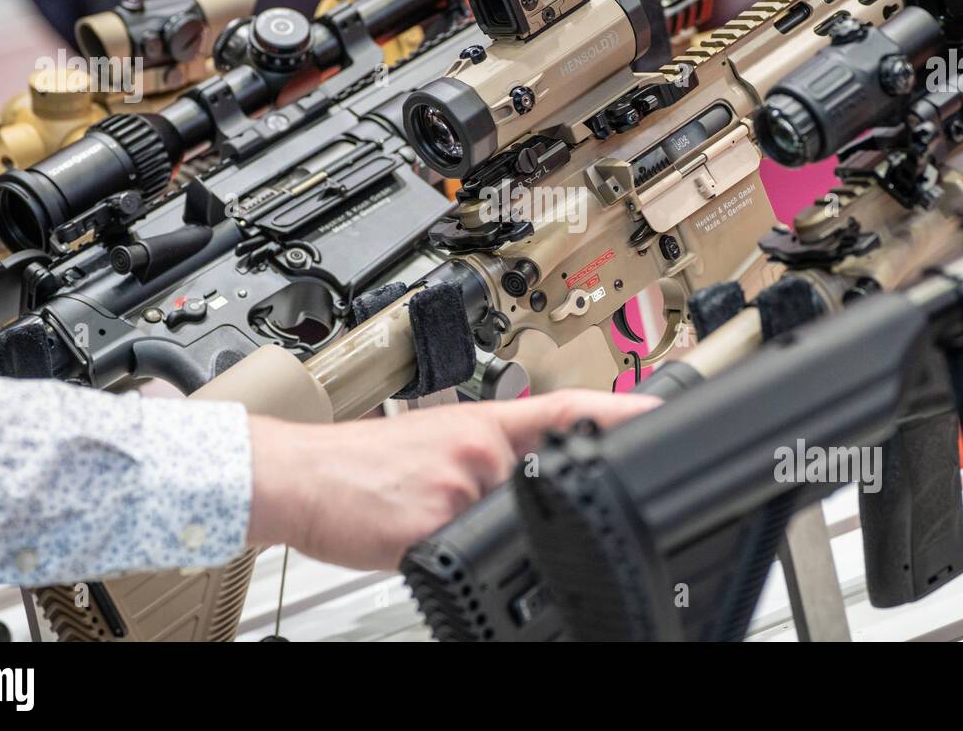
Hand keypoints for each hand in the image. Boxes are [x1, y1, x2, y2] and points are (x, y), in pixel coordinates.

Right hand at [246, 390, 658, 569]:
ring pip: (500, 522)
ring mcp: (460, 487)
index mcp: (483, 423)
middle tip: (463, 493)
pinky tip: (410, 531)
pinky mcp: (434, 528)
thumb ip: (486, 454)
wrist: (300, 476)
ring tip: (422, 509)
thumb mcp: (435, 438)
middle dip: (513, 499)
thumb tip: (523, 475)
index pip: (568, 409)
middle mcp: (480, 448)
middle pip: (536, 482)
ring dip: (472, 525)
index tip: (662, 414)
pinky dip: (444, 551)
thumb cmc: (362, 463)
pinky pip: (462, 552)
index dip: (621, 412)